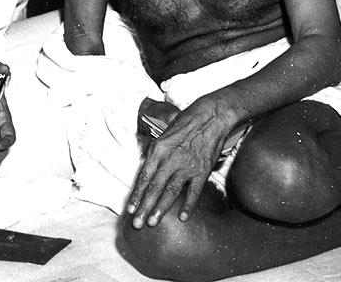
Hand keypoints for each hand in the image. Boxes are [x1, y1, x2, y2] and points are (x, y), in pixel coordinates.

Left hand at [127, 98, 232, 227]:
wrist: (210, 117)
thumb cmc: (185, 124)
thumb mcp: (164, 135)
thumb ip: (155, 154)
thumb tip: (147, 172)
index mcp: (158, 149)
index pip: (144, 176)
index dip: (136, 194)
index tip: (129, 208)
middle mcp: (170, 158)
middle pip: (154, 187)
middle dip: (144, 207)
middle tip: (136, 223)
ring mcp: (187, 166)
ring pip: (170, 191)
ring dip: (160, 209)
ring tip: (152, 222)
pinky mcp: (202, 170)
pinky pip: (194, 191)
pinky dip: (188, 205)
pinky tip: (183, 218)